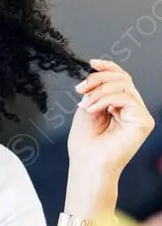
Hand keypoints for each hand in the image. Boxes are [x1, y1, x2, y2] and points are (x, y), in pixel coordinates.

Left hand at [71, 59, 154, 177]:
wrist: (88, 163)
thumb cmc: (85, 142)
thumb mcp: (87, 108)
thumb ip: (95, 91)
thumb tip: (97, 73)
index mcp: (119, 106)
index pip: (120, 78)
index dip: (108, 67)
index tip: (92, 62)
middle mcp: (132, 109)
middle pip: (122, 78)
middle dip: (98, 79)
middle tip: (81, 90)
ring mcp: (140, 115)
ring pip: (124, 85)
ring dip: (99, 91)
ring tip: (85, 104)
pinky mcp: (144, 121)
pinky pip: (126, 98)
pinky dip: (106, 100)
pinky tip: (93, 109)